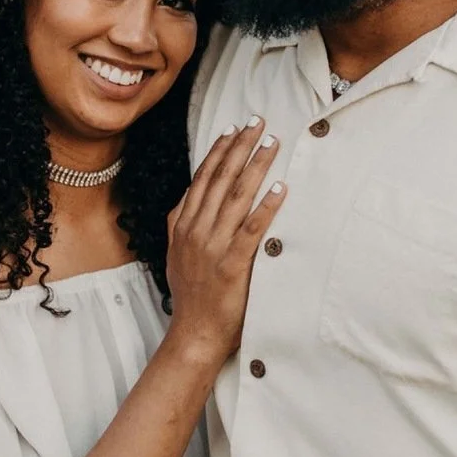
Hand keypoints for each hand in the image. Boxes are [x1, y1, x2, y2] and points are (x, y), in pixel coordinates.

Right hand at [165, 117, 285, 361]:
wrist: (194, 333)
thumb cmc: (191, 294)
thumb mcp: (176, 252)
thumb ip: (182, 223)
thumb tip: (191, 195)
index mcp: (183, 224)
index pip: (202, 178)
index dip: (219, 150)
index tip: (234, 128)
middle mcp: (196, 230)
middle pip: (221, 179)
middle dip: (241, 147)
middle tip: (259, 123)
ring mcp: (213, 247)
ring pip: (237, 197)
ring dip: (256, 167)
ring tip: (272, 144)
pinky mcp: (232, 265)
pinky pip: (252, 230)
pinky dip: (266, 207)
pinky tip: (280, 188)